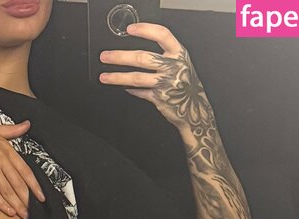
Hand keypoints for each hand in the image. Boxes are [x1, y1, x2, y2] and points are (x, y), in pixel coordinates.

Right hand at [0, 116, 46, 218]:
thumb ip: (11, 130)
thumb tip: (27, 125)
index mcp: (5, 148)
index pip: (25, 170)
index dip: (35, 186)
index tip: (41, 197)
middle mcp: (0, 158)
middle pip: (18, 183)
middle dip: (27, 200)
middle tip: (34, 213)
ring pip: (8, 189)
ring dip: (17, 205)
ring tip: (24, 216)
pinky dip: (2, 203)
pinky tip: (9, 212)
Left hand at [98, 23, 213, 131]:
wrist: (194, 109)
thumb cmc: (184, 83)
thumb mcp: (180, 63)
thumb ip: (164, 55)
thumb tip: (136, 53)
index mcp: (178, 53)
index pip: (161, 35)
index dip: (145, 30)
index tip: (130, 29)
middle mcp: (172, 66)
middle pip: (142, 57)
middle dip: (120, 57)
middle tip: (105, 56)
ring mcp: (165, 83)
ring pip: (136, 77)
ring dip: (117, 77)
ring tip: (104, 76)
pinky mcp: (159, 98)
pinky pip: (140, 92)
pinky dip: (130, 89)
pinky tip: (123, 87)